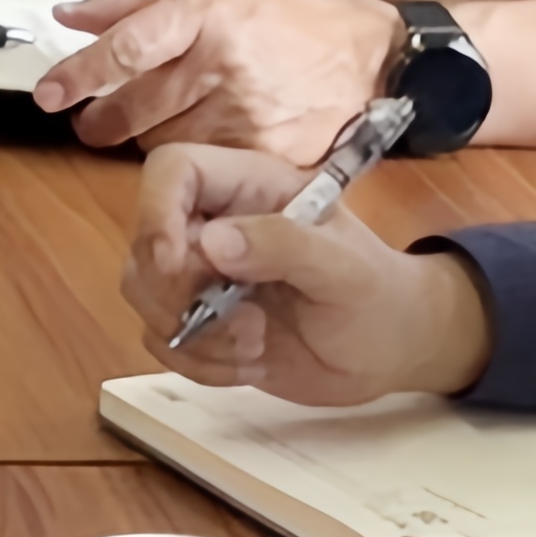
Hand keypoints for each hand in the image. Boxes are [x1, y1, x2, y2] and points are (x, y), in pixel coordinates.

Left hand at [34, 0, 403, 152]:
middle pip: (135, 106)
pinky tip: (206, 139)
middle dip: (101, 119)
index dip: (80, 73)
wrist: (361, 56)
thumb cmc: (274, 15)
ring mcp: (247, 113)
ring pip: (164, 142)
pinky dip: (195, 158)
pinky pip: (206, 166)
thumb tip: (66, 16)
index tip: (48, 94)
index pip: (127, 47)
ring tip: (167, 120)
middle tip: (91, 122)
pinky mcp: (268, 153)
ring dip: (150, 136)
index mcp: (204, 12)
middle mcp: (222, 63)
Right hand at [123, 140, 495, 405]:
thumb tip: (210, 243)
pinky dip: (199, 365)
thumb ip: (284, 245)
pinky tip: (249, 366)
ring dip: (193, 335)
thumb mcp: (345, 269)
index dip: (157, 209)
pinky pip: (162, 342)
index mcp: (247, 187)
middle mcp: (212, 224)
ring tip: (255, 347)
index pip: (173, 169)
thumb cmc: (379, 295)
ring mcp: (202, 276)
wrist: (392, 350)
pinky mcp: (199, 323)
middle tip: (246, 327)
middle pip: (146, 241)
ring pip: (143, 293)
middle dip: (181, 295)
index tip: (174, 263)